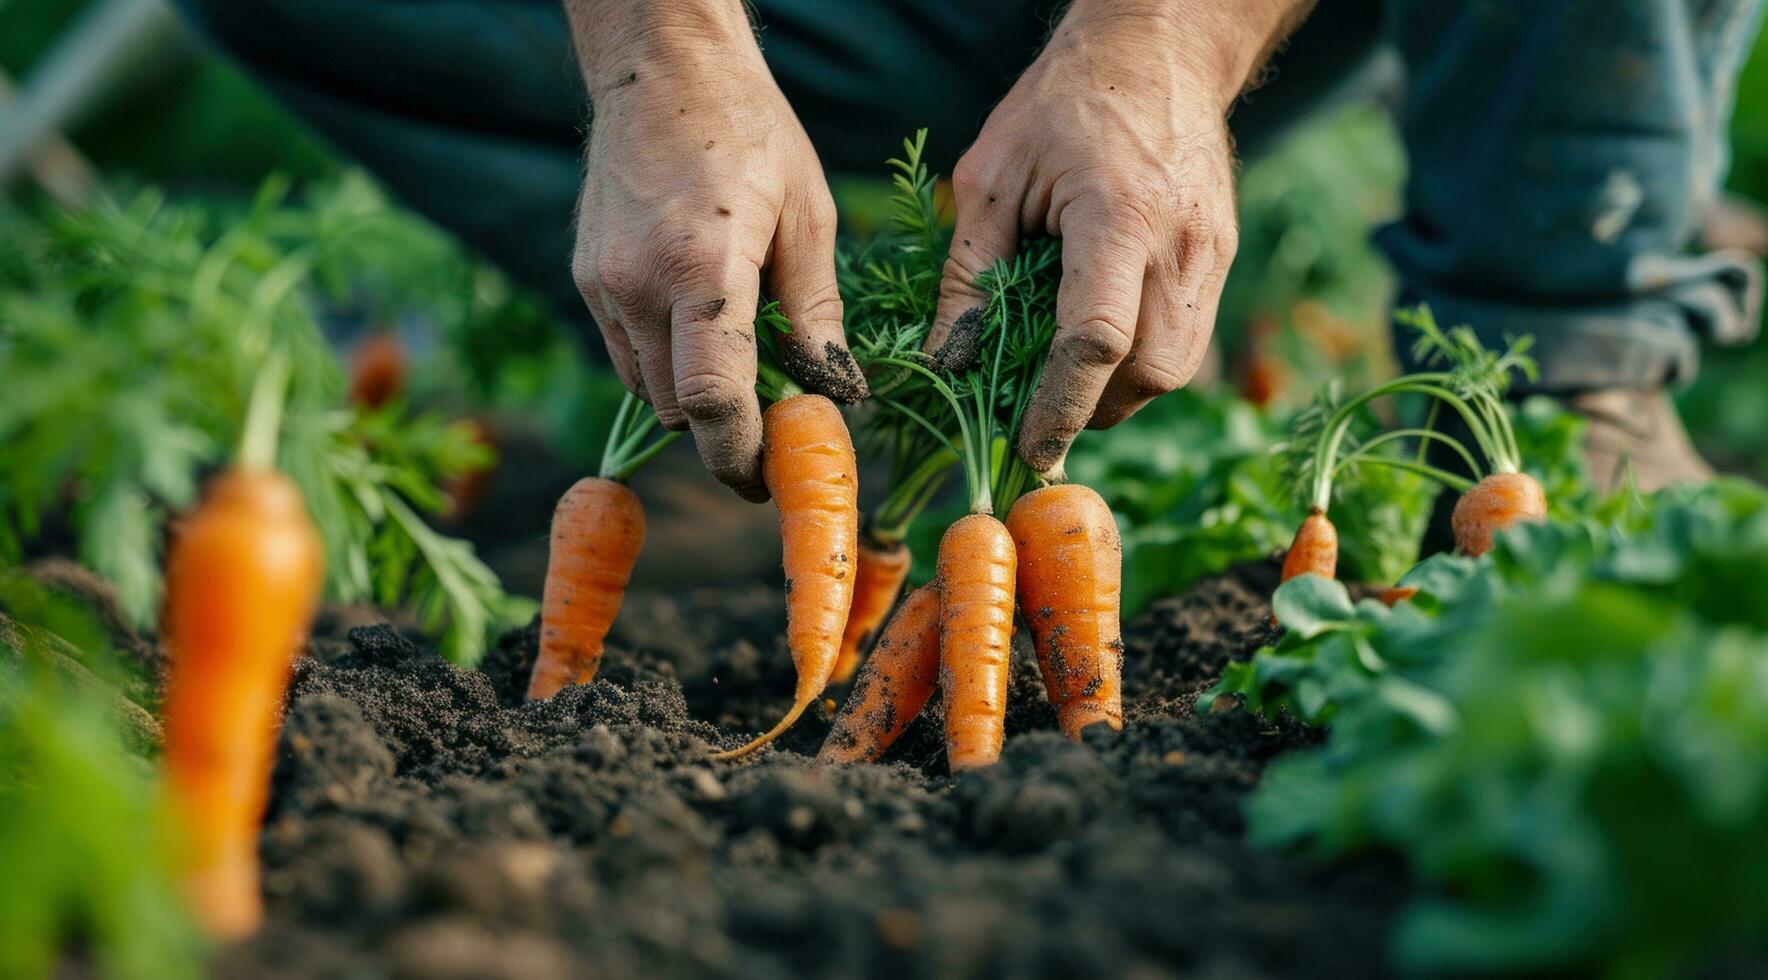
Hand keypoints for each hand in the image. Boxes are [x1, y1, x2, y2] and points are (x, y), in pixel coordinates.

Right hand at [568, 1, 863, 500]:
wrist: (661, 65)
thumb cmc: (750, 130)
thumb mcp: (809, 216)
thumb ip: (816, 313)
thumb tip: (835, 393)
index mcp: (702, 270)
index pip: (712, 403)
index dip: (741, 456)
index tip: (771, 480)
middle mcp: (638, 285)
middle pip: (679, 410)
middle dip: (725, 433)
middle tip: (776, 429)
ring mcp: (602, 284)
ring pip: (648, 390)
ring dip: (694, 398)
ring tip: (745, 370)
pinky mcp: (587, 278)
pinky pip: (628, 353)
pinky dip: (666, 363)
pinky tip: (703, 328)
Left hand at [929, 0, 1309, 473]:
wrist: (1158, 50)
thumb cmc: (1061, 105)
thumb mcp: (991, 177)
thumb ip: (969, 275)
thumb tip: (946, 364)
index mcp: (1118, 216)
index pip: (1095, 341)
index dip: (1059, 406)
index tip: (1026, 446)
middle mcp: (1180, 243)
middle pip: (1150, 373)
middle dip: (1093, 409)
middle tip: (1038, 412)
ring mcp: (1212, 252)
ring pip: (1177, 368)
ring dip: (1120, 391)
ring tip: (1066, 378)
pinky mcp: (1222, 257)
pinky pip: (1187, 339)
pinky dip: (1142, 360)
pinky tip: (1100, 342)